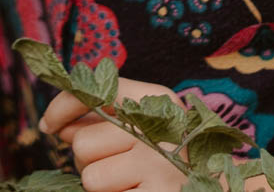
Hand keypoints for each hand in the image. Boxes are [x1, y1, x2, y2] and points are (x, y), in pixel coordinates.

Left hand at [40, 80, 273, 191]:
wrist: (223, 186)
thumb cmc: (171, 156)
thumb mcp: (144, 125)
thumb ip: (102, 118)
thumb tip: (57, 127)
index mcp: (155, 99)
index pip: (91, 91)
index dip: (62, 108)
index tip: (50, 126)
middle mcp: (157, 126)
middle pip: (81, 143)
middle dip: (86, 159)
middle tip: (115, 165)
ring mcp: (158, 163)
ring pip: (89, 177)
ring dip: (100, 184)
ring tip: (127, 182)